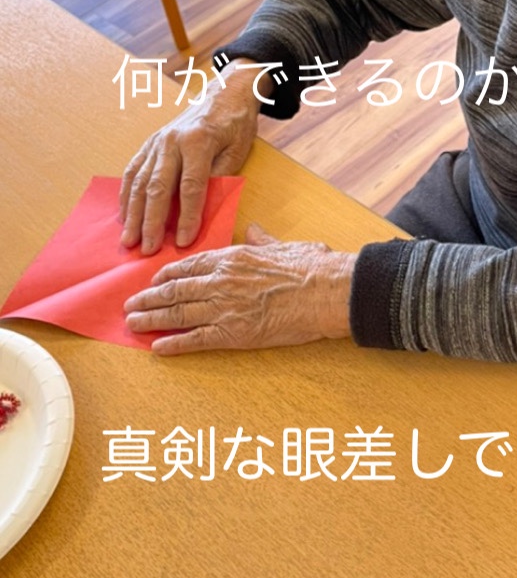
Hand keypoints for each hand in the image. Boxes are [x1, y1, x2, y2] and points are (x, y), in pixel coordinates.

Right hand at [119, 59, 261, 254]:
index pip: (191, 187)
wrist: (224, 93)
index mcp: (198, 141)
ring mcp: (157, 142)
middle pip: (158, 187)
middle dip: (152, 222)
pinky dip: (127, 196)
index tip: (183, 242)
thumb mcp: (237, 150)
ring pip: (140, 182)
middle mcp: (172, 141)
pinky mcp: (149, 143)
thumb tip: (201, 210)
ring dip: (133, 214)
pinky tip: (124, 216)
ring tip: (129, 240)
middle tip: (147, 249)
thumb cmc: (234, 124)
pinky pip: (133, 171)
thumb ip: (218, 177)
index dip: (186, 216)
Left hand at [123, 224, 355, 354]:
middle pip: (175, 290)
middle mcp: (221, 281)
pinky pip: (195, 340)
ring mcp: (224, 307)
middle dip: (148, 298)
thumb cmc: (312, 267)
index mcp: (232, 258)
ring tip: (132, 323)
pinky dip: (173, 344)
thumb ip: (263, 240)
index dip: (167, 273)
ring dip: (151, 319)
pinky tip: (156, 347)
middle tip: (129, 304)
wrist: (326, 291)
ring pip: (177, 313)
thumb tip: (255, 230)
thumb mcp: (284, 245)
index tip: (153, 279)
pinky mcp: (233, 333)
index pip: (190, 264)